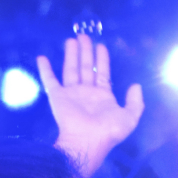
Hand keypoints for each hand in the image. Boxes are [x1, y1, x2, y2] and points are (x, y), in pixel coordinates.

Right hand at [39, 34, 143, 175]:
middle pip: (86, 68)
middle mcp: (86, 93)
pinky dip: (45, 69)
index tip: (101, 46)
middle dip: (86, 52)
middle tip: (84, 36)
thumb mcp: (130, 117)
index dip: (102, 60)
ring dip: (71, 55)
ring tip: (71, 39)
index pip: (102, 74)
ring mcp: (71, 94)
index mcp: (103, 97)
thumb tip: (136, 85)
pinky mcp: (57, 97)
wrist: (86, 142)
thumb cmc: (108, 131)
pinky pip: (50, 80)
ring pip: (71, 69)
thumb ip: (136, 102)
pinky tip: (42, 57)